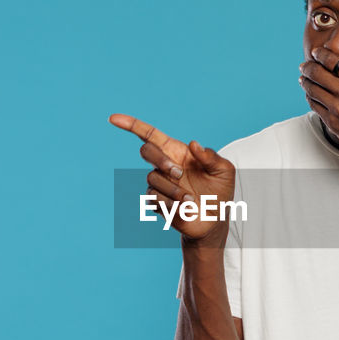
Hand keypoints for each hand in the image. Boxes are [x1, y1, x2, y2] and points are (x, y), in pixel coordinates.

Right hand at [108, 114, 235, 242]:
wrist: (215, 221)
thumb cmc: (220, 192)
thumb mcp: (224, 171)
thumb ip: (211, 156)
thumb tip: (193, 144)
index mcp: (177, 152)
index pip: (150, 135)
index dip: (131, 125)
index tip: (113, 118)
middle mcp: (165, 165)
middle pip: (146, 151)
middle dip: (160, 160)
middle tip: (179, 174)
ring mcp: (159, 184)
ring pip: (152, 178)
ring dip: (173, 189)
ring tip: (190, 200)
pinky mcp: (157, 202)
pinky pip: (154, 198)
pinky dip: (170, 203)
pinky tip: (184, 208)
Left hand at [298, 45, 338, 161]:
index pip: (334, 61)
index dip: (322, 54)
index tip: (317, 52)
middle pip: (318, 73)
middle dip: (308, 66)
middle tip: (305, 64)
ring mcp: (338, 110)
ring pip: (313, 89)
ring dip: (305, 80)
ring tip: (303, 77)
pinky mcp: (332, 123)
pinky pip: (314, 105)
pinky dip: (309, 96)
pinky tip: (310, 93)